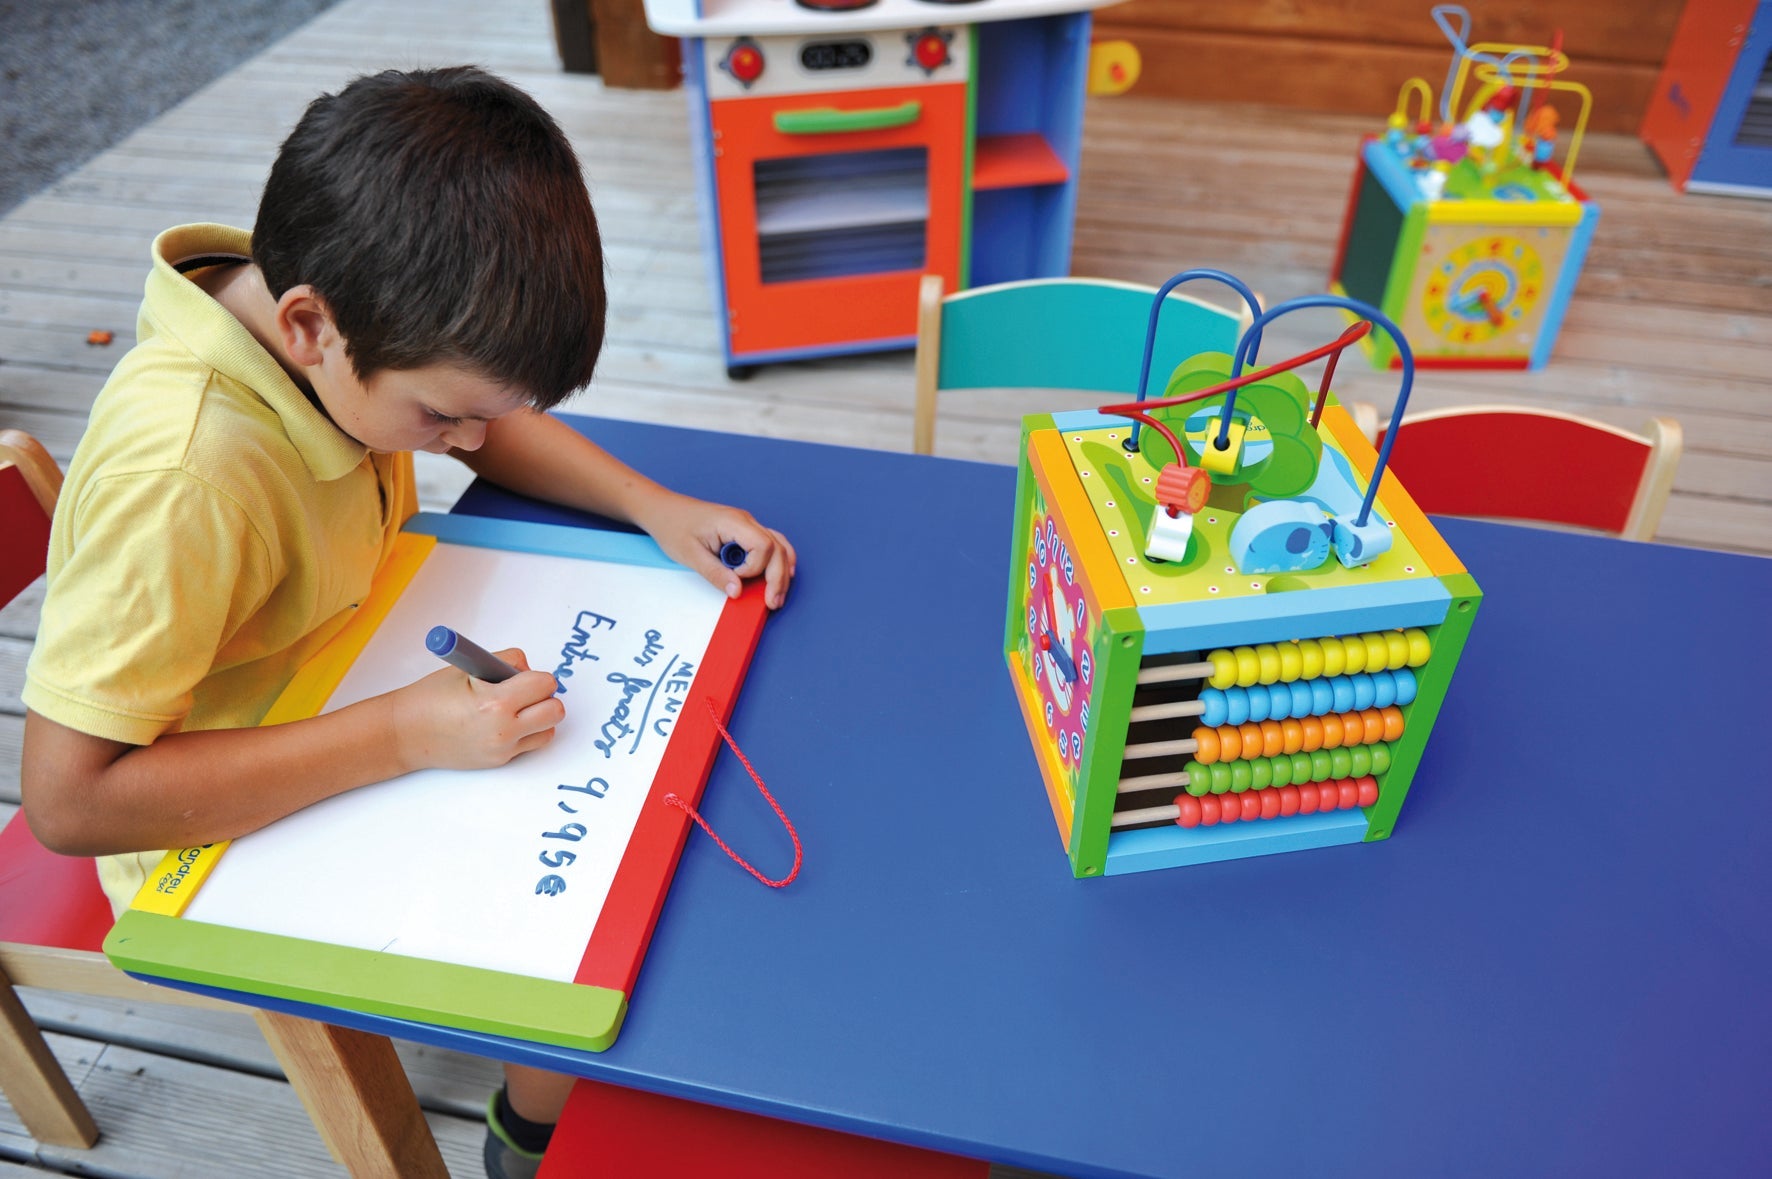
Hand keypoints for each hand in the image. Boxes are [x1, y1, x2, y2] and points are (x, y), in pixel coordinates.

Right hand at [391, 648, 563, 771]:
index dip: (536, 676)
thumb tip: (528, 669)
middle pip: (555, 711)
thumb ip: (505, 662)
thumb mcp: (468, 667)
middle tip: (524, 691)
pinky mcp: (500, 761)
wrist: (406, 734)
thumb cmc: (431, 698)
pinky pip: (531, 744)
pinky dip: (527, 732)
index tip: (522, 675)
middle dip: (544, 696)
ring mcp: (502, 749)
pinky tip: (505, 723)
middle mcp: (503, 730)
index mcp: (495, 703)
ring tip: (515, 708)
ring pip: (549, 730)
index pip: (544, 684)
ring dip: (540, 716)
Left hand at [638, 491, 797, 609]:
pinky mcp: (744, 531)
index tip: (736, 579)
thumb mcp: (690, 554)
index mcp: (733, 522)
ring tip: (778, 594)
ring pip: (779, 545)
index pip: (763, 546)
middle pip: (777, 548)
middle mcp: (746, 521)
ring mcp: (747, 524)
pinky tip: (780, 575)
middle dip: (778, 577)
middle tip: (773, 602)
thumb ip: (715, 573)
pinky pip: (770, 543)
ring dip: (781, 571)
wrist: (663, 510)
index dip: (755, 568)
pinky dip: (777, 560)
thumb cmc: (673, 527)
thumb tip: (737, 592)